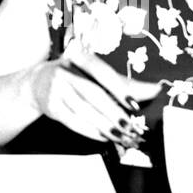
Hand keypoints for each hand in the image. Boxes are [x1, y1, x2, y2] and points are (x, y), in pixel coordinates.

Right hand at [31, 49, 161, 145]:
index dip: (119, 88)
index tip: (136, 105)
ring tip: (123, 137)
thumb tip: (155, 90)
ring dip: (106, 126)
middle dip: (115, 114)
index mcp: (78, 55)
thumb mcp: (95, 73)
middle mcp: (64, 69)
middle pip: (94, 94)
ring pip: (85, 111)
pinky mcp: (51, 106)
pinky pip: (74, 122)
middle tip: (132, 128)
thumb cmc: (75, 75)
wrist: (37, 83)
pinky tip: (105, 136)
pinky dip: (92, 131)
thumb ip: (125, 83)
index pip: (101, 71)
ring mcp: (55, 88)